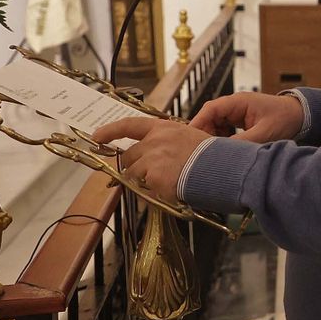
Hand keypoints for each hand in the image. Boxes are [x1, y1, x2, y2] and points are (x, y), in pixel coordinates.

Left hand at [90, 118, 212, 205]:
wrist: (223, 168)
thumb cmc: (213, 155)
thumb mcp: (191, 139)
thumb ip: (170, 143)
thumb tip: (157, 156)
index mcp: (164, 128)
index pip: (129, 125)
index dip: (110, 131)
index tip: (97, 137)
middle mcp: (154, 141)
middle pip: (130, 156)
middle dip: (135, 167)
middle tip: (149, 177)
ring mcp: (152, 159)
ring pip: (134, 175)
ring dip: (145, 182)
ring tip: (166, 185)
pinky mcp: (153, 177)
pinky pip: (145, 190)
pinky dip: (154, 194)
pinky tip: (171, 191)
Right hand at [190, 92, 304, 142]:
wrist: (302, 116)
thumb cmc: (286, 119)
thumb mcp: (264, 133)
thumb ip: (242, 142)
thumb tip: (221, 153)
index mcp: (238, 102)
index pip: (210, 109)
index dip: (198, 124)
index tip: (191, 140)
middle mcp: (234, 105)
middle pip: (209, 118)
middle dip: (205, 134)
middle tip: (203, 152)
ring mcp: (237, 113)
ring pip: (215, 125)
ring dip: (214, 138)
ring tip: (216, 153)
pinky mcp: (240, 122)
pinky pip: (224, 130)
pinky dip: (222, 140)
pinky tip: (227, 151)